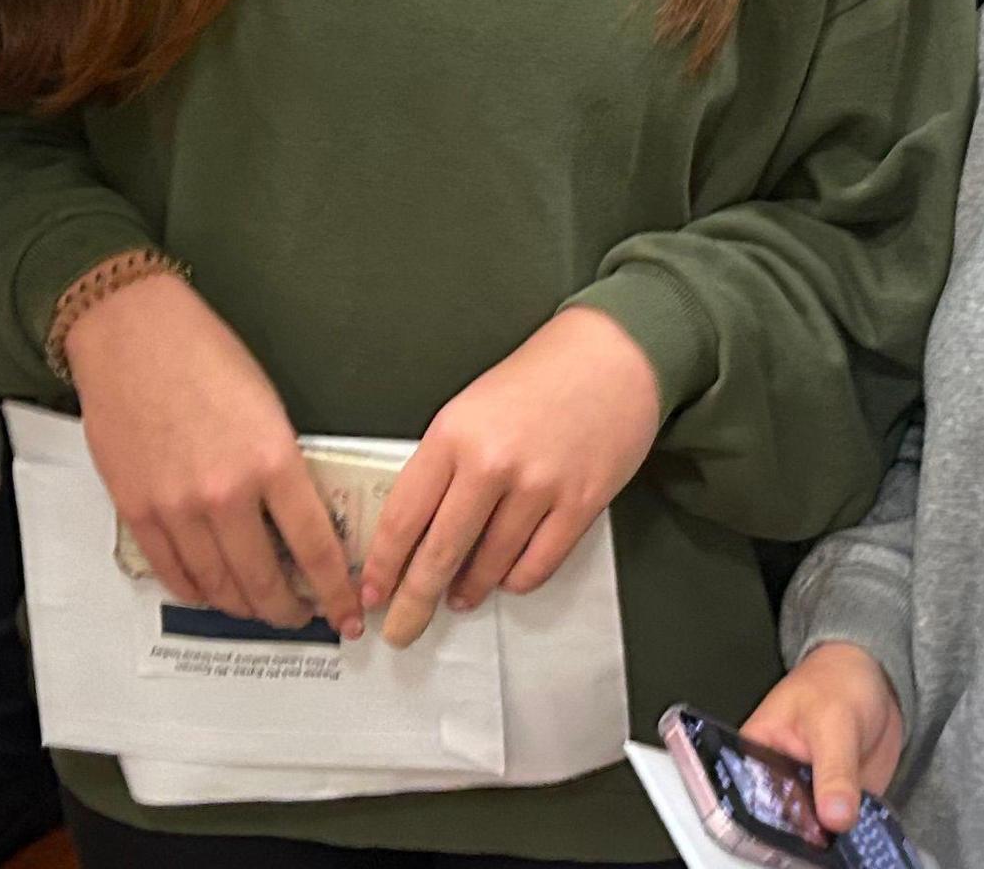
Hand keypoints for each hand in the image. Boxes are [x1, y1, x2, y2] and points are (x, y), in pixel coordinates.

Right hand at [62, 270, 362, 636]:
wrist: (130, 332)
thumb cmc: (200, 354)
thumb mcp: (269, 408)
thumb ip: (283, 470)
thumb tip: (298, 521)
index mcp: (272, 460)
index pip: (316, 549)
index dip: (336, 592)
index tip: (345, 611)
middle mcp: (225, 494)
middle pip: (265, 581)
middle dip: (290, 610)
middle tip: (302, 614)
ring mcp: (177, 508)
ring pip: (219, 587)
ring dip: (245, 607)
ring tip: (260, 607)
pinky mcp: (137, 511)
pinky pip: (173, 573)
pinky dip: (198, 592)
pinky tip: (213, 591)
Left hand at [362, 305, 661, 647]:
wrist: (612, 354)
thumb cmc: (538, 379)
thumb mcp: (469, 410)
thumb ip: (442, 466)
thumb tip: (417, 532)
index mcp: (453, 435)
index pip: (403, 517)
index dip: (384, 565)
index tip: (372, 593)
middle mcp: (491, 463)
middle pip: (440, 554)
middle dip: (414, 603)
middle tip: (402, 630)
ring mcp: (538, 486)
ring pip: (489, 566)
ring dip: (470, 590)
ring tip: (460, 596)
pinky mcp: (580, 503)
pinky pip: (537, 566)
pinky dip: (516, 579)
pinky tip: (507, 576)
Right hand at [741, 642, 905, 832]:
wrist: (878, 681)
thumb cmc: (838, 683)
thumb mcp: (833, 722)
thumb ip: (835, 771)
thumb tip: (835, 816)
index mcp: (756, 751)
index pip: (752, 795)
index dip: (770, 817)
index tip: (796, 826)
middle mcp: (777, 776)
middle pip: (781, 818)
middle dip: (803, 831)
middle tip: (824, 829)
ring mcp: (809, 792)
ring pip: (811, 828)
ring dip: (828, 836)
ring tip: (842, 828)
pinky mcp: (836, 802)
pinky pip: (840, 828)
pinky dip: (850, 833)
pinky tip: (858, 831)